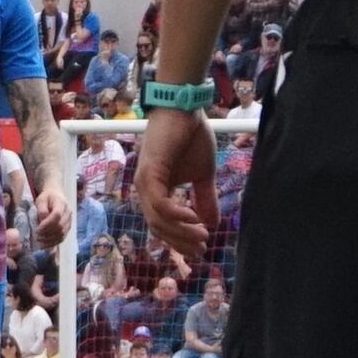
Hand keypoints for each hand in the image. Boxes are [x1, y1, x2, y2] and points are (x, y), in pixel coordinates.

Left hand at [34, 172, 76, 248]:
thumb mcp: (40, 200)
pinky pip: (62, 238)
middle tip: (36, 236)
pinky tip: (45, 245)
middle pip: (60, 226)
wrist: (55, 196)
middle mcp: (68, 212)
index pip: (57, 215)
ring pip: (62, 234)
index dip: (47, 224)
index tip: (37, 229)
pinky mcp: (68, 227)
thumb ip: (41, 210)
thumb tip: (43, 221)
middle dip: (47, 233)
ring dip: (50, 240)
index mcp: (61, 203)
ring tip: (39, 241)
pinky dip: (53, 243)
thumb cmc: (46, 198)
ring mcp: (69, 221)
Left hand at [137, 109, 215, 260]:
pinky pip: (160, 204)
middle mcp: (146, 189)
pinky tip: (194, 218)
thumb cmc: (191, 136)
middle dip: (181, 241)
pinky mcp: (150, 173)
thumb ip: (204, 198)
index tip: (201, 249)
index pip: (162, 225)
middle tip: (202, 249)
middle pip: (158, 228)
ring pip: (158, 220)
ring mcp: (145, 182)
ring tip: (202, 235)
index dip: (180, 240)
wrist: (185, 109)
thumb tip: (212, 223)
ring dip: (181, 232)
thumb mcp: (203, 175)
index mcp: (156, 190)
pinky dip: (176, 215)